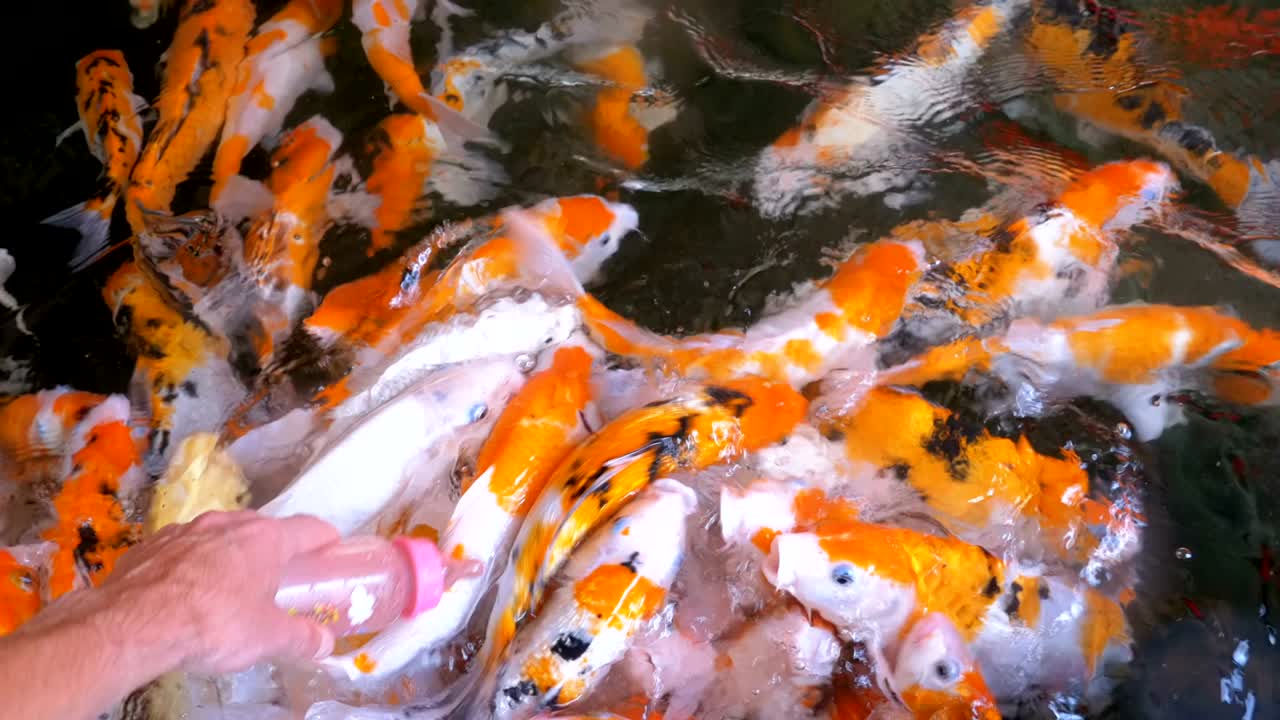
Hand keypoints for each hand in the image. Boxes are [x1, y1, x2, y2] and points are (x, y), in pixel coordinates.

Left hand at [99, 510, 340, 674]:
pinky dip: (191, 565)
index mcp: (265, 539)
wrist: (132, 624)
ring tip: (230, 586)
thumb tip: (326, 645)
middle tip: (280, 577)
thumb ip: (301, 639)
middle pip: (262, 529)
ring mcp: (185, 530)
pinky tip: (187, 592)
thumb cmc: (213, 623)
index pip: (308, 529)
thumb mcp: (266, 639)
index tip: (332, 548)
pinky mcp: (151, 544)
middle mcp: (228, 524)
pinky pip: (182, 550)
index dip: (325, 538)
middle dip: (274, 550)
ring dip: (230, 555)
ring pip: (219, 537)